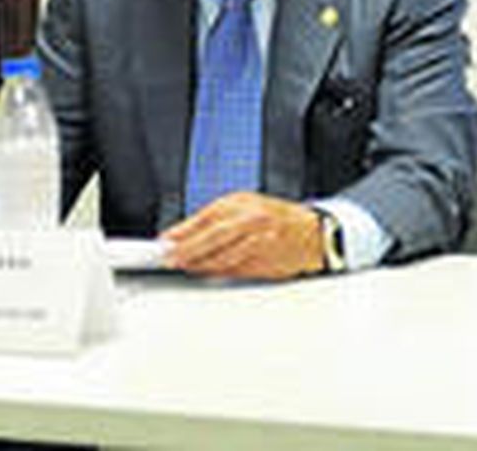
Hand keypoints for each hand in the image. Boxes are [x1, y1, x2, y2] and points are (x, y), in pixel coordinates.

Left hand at [160, 192, 324, 279]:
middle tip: (169, 257)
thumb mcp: (243, 204)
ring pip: (221, 259)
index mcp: (243, 204)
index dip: (182, 231)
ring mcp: (258, 245)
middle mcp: (251, 222)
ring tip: (183, 266)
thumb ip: (213, 217)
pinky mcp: (263, 266)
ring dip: (198, 265)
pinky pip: (233, 272)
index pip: (206, 217)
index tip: (166, 240)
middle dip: (187, 250)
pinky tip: (205, 272)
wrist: (311, 233)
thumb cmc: (275, 216)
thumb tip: (181, 232)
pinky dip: (216, 273)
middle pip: (212, 238)